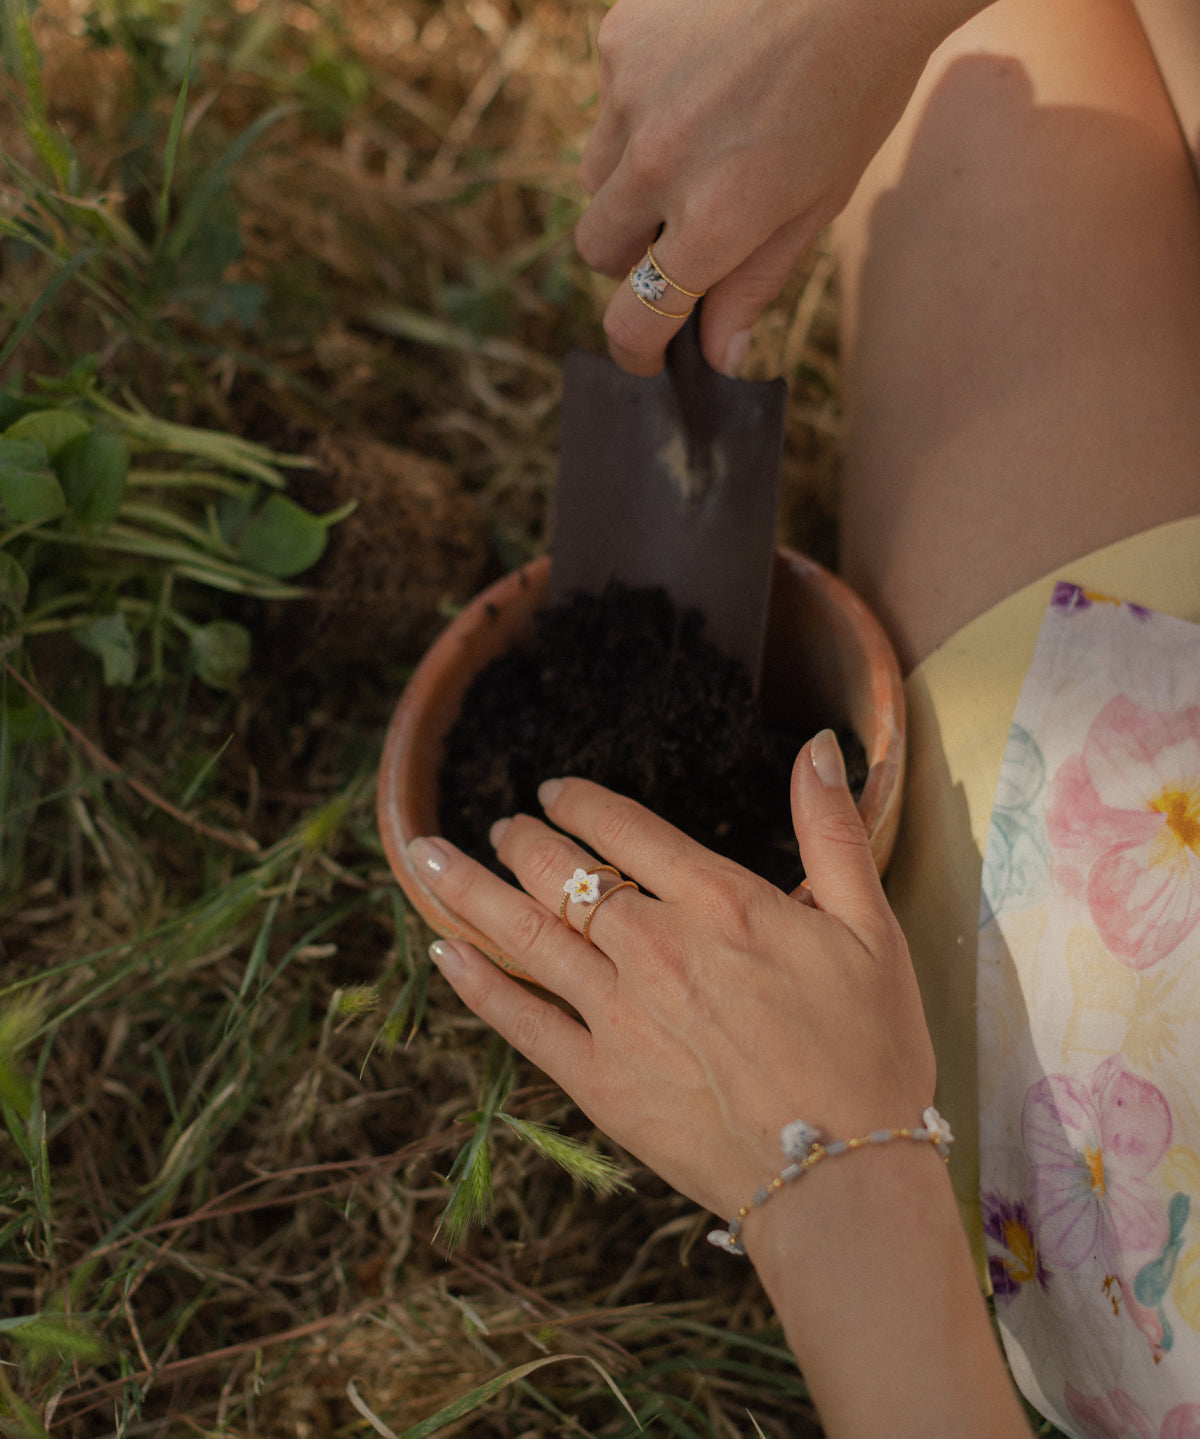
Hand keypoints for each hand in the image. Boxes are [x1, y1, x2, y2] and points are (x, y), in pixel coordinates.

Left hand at [409, 729, 934, 1222]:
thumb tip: (820, 747)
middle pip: (562, 873)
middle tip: (500, 827)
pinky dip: (476, 983)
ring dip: (468, 888)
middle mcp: (654, 947)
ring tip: (427, 856)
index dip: (580, 802)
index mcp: (718, 902)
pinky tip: (442, 953)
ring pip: (524, 933)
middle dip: (522, 841)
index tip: (554, 792)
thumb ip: (833, 832)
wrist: (841, 1177)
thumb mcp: (872, 929)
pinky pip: (520, 1021)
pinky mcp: (597, 1081)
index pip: (625, 828)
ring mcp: (617, 1015)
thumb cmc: (867, 1051)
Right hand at [575, 0, 968, 376]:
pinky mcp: (618, 42)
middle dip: (629, 257)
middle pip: (597, 250)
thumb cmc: (853, 93)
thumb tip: (717, 356)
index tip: (647, 355)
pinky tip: (694, 81)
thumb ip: (754, 282)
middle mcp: (657, 165)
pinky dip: (638, 109)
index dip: (637, 350)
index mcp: (712, 220)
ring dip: (628, 183)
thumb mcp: (816, 205)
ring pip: (593, 177)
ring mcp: (630, 99)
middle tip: (674, 236)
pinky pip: (606, 103)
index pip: (636, 319)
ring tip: (692, 146)